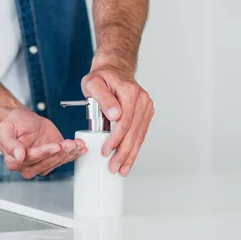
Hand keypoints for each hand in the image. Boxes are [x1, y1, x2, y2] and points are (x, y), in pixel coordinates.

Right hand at [0, 108, 86, 178]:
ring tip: (76, 143)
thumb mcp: (6, 129)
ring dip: (68, 153)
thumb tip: (18, 156)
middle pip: (46, 163)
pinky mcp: (54, 158)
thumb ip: (9, 143)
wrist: (24, 120)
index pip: (30, 159)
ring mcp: (42, 163)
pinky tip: (80, 147)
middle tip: (68, 144)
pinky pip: (65, 158)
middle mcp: (28, 165)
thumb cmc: (14, 124)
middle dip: (59, 153)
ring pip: (57, 162)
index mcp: (14, 160)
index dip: (43, 153)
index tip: (54, 146)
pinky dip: (74, 153)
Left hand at [81, 58, 154, 176]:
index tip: (106, 151)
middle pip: (133, 132)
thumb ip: (102, 98)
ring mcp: (146, 107)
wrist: (114, 70)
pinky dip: (134, 148)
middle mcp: (142, 100)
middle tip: (114, 167)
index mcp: (130, 92)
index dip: (115, 139)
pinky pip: (140, 133)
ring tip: (122, 169)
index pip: (124, 121)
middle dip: (124, 152)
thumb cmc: (101, 77)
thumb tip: (115, 114)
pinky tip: (129, 160)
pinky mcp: (146, 113)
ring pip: (139, 135)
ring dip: (131, 154)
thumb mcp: (93, 83)